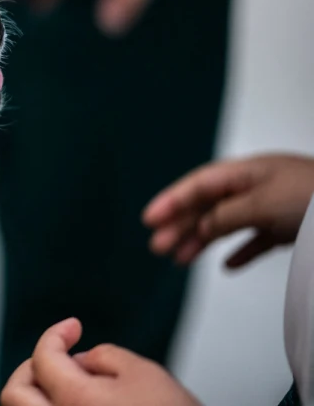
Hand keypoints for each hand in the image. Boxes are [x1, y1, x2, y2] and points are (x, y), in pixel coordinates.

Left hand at [1, 318, 200, 405]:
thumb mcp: (145, 373)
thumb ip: (104, 356)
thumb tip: (81, 360)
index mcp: (75, 402)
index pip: (42, 358)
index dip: (56, 334)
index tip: (73, 326)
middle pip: (15, 393)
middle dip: (31, 368)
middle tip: (57, 354)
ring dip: (38, 393)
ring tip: (68, 381)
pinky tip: (79, 402)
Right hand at [143, 154, 313, 267]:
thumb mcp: (262, 204)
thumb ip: (226, 215)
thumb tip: (201, 226)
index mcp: (245, 172)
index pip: (197, 185)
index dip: (171, 201)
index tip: (149, 219)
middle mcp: (255, 187)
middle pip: (208, 206)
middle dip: (181, 225)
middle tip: (157, 246)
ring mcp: (272, 206)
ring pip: (227, 224)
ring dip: (202, 241)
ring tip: (180, 259)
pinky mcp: (288, 228)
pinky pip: (255, 239)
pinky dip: (240, 252)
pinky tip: (228, 265)